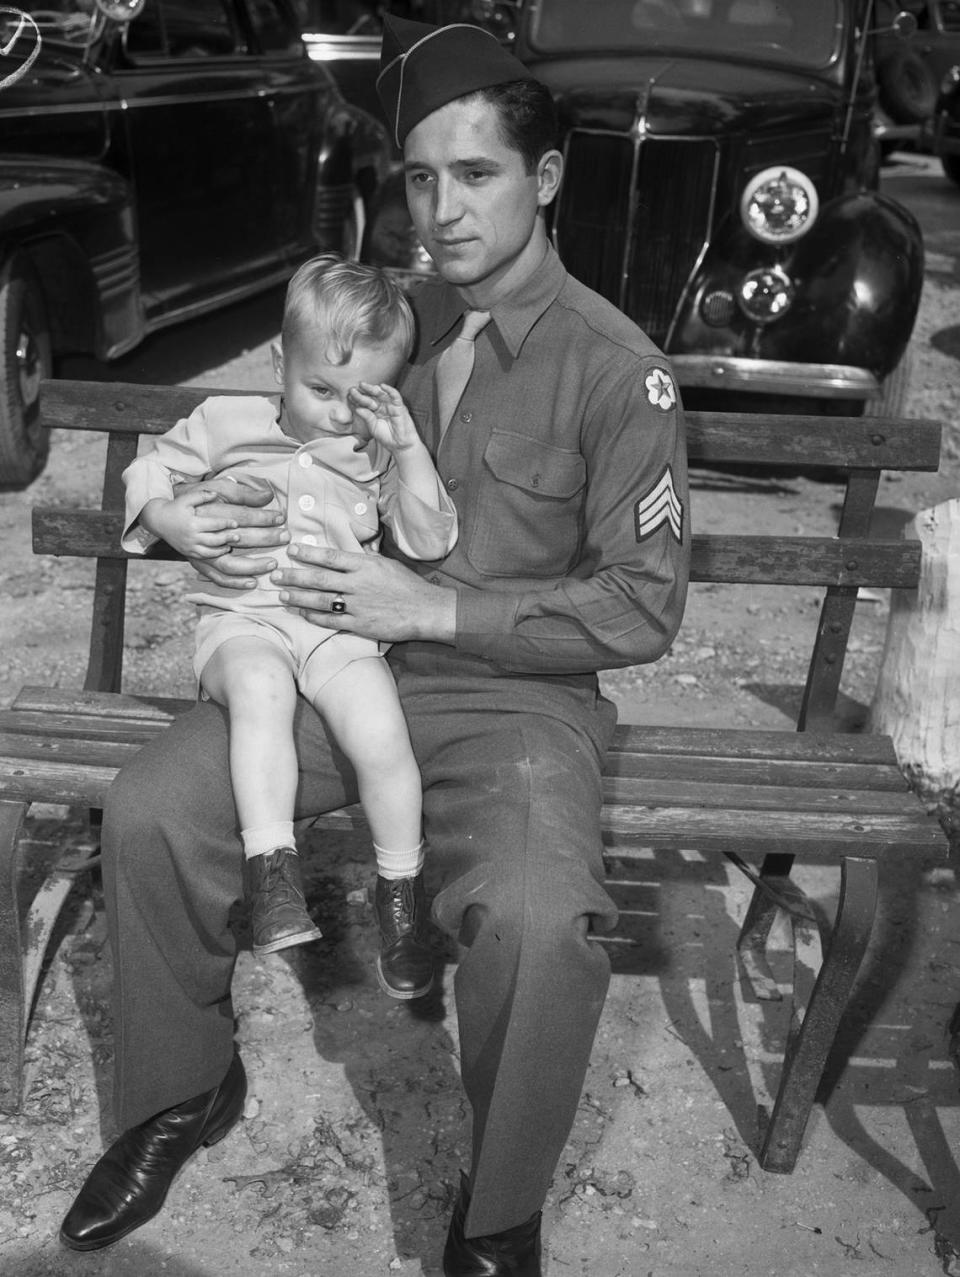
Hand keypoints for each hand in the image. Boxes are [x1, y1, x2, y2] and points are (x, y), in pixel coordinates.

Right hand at [140, 489, 241, 559]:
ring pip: (209, 552)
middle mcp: (191, 537)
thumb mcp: (186, 499)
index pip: (214, 525)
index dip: (226, 524)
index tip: (236, 523)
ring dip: (221, 550)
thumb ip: (202, 495)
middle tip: (238, 536)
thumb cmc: (174, 507)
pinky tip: (220, 551)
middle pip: (214, 540)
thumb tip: (216, 494)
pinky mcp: (186, 552)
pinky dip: (212, 555)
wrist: (157, 520)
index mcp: (193, 523)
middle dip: (227, 538)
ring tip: (230, 546)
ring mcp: (188, 546)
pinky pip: (202, 557)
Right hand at [171, 475, 289, 589]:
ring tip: (272, 563)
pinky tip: (253, 582)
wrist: (163, 518)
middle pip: (239, 539)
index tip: (281, 518)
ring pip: (228, 563)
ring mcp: (200, 552)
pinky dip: (235, 582)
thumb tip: (267, 494)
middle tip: (284, 537)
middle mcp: (203, 535)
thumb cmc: (192, 500)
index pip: (241, 516)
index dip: (262, 517)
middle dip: (265, 538)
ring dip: (252, 565)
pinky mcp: (198, 563)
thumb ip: (241, 493)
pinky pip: (217, 577)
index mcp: (208, 514)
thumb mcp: (214, 489)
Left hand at [272, 543, 456, 642]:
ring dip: (299, 596)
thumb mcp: (387, 564)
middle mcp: (358, 584)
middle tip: (276, 574)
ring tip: (283, 594)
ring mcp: (357, 605)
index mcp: (365, 565)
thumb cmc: (407, 585)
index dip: (309, 553)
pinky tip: (302, 612)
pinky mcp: (359, 624)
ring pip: (320, 600)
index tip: (292, 549)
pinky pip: (331, 620)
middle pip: (319, 578)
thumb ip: (364, 559)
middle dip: (294, 576)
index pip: (331, 556)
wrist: (425, 610)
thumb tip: (348, 551)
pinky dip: (314, 616)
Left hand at [348, 383, 421, 454]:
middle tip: (353, 388)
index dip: (358, 399)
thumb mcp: (373, 427)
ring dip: (372, 388)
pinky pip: (395, 396)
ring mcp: (391, 405)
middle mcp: (382, 406)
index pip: (365, 402)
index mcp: (375, 411)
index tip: (349, 396)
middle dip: (363, 392)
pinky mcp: (400, 406)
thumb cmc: (387, 437)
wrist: (400, 445)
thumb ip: (367, 417)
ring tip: (363, 385)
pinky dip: (390, 390)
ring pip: (381, 394)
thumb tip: (358, 409)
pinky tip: (382, 386)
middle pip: (372, 396)